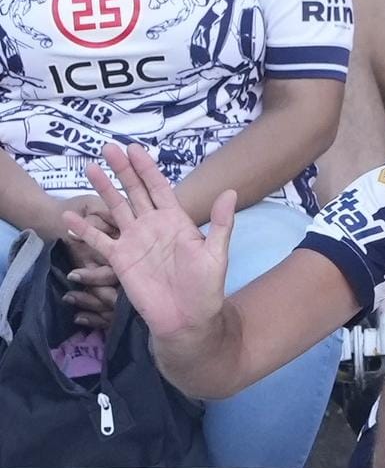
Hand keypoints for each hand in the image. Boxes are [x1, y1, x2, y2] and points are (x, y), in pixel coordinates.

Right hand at [61, 143, 235, 341]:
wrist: (187, 319)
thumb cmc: (206, 289)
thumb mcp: (216, 254)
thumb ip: (220, 224)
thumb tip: (231, 192)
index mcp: (176, 222)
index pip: (159, 188)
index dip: (147, 169)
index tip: (134, 149)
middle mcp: (153, 227)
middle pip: (135, 192)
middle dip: (123, 170)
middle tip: (108, 147)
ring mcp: (135, 242)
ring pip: (116, 209)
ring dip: (104, 190)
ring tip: (90, 168)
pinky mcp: (120, 260)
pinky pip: (99, 241)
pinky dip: (84, 229)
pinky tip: (71, 216)